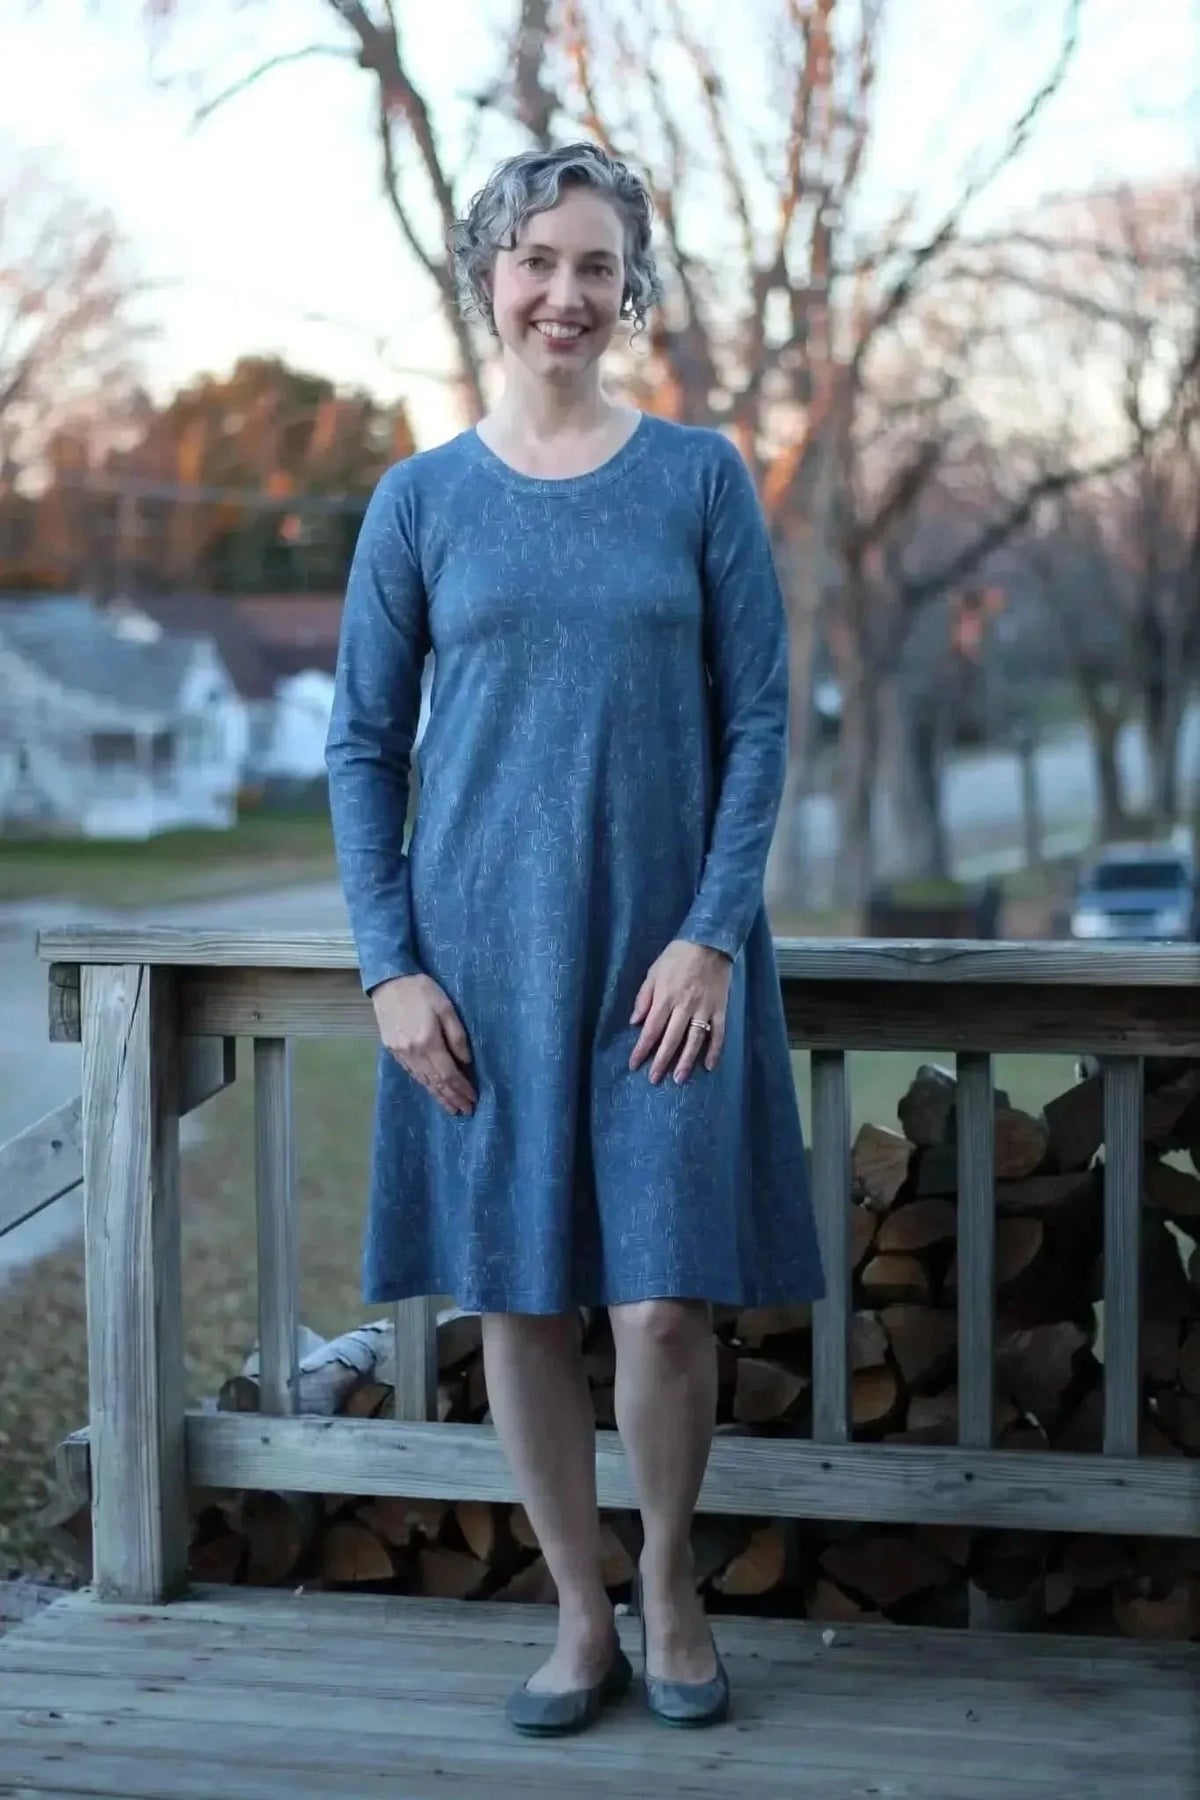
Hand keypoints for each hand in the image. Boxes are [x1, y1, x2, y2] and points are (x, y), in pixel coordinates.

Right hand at [370, 974, 475, 1116]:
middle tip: (465, 1111)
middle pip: (436, 1082)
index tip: (472, 1099)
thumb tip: (465, 1061)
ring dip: (438, 1096)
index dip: (461, 1089)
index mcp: (429, 1042)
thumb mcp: (446, 1008)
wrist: (389, 981)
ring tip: (450, 1108)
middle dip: (451, 1098)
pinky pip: (412, 1073)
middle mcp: (413, 1053)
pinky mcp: (392, 1050)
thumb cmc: (422, 991)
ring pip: (423, 1081)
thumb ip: (457, 1036)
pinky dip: (424, 1084)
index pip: (448, 1074)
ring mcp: (401, 1053)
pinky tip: (431, 1089)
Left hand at [629, 940, 731, 1084]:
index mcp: (666, 997)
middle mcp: (684, 1006)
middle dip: (661, 1061)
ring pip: (694, 1040)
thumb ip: (644, 997)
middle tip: (654, 1079)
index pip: (651, 1029)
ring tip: (679, 1079)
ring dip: (686, 1061)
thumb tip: (635, 1022)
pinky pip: (718, 1033)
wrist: (711, 941)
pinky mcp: (720, 1008)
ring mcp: (704, 1009)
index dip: (642, 1048)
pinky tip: (709, 1066)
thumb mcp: (654, 970)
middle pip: (671, 1039)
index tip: (634, 1064)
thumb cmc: (678, 954)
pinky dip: (714, 1050)